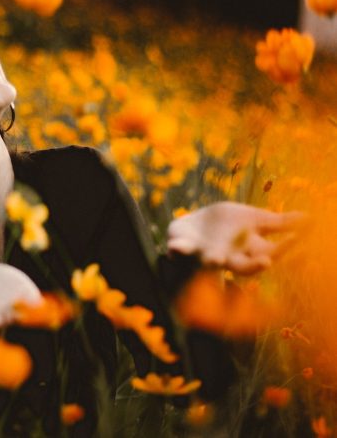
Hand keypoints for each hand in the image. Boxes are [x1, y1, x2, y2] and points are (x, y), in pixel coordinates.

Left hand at [167, 202, 305, 274]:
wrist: (195, 224)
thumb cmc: (229, 225)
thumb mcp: (255, 220)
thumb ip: (280, 223)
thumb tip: (313, 219)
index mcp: (248, 251)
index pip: (270, 254)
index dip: (285, 249)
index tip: (298, 240)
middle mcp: (228, 258)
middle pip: (244, 267)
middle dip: (254, 266)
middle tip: (266, 262)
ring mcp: (204, 254)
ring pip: (210, 262)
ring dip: (213, 261)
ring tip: (216, 260)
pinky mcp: (183, 245)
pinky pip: (179, 250)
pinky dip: (177, 249)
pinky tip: (173, 248)